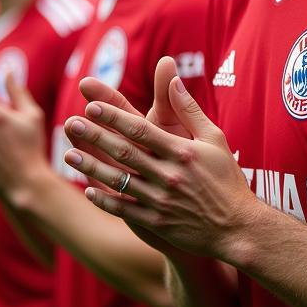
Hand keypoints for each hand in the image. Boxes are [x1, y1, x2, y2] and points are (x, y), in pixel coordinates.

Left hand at [63, 56, 258, 260]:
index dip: (114, 117)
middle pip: (124, 152)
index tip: (92, 105)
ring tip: (69, 156)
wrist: (238, 227)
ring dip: (92, 167)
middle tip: (71, 123)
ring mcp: (161, 200)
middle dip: (95, 137)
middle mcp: (169, 174)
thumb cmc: (227, 179)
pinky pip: (125, 210)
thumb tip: (174, 79)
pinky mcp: (157, 222)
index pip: (141, 130)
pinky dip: (105, 200)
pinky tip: (89, 190)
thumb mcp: (215, 139)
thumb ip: (190, 109)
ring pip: (119, 180)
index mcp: (183, 152)